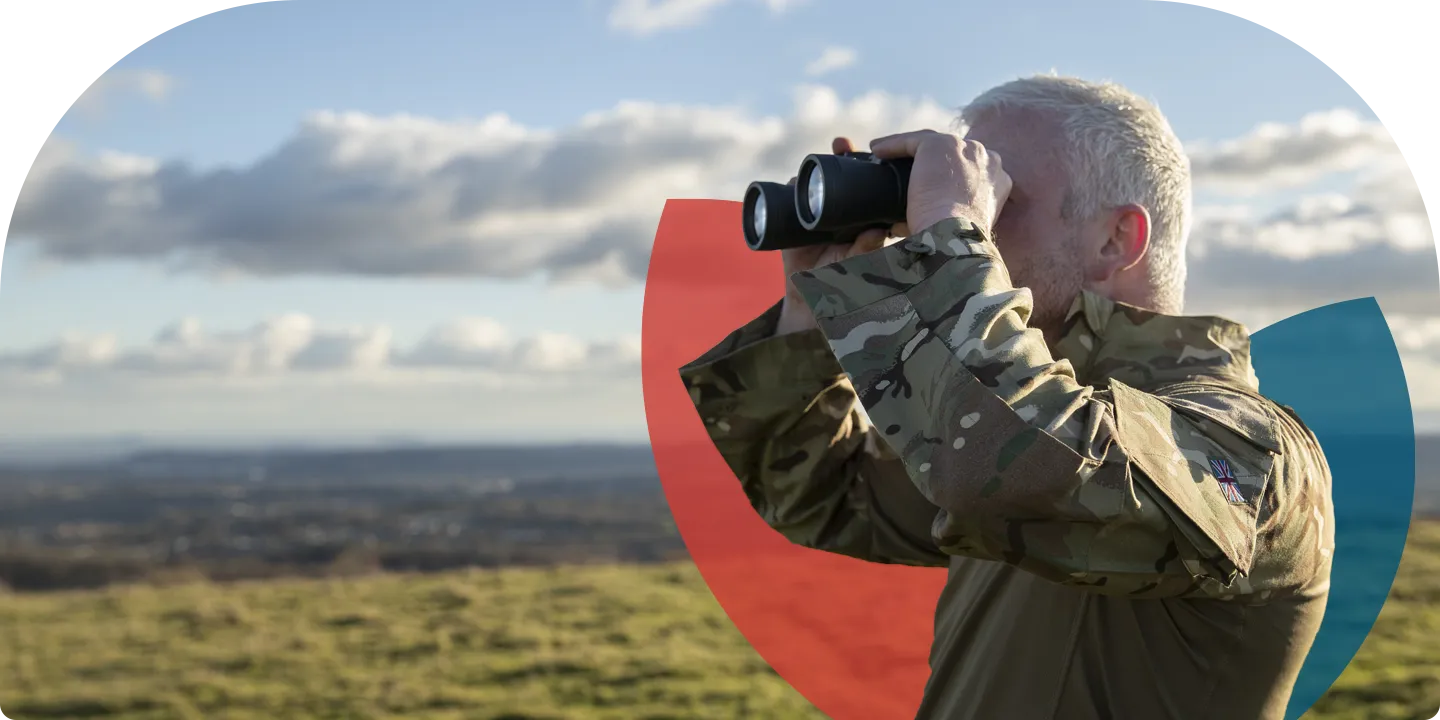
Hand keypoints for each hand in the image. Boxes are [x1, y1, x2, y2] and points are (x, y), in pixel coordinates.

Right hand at [775, 137, 907, 334]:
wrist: (814, 308)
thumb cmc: (846, 289)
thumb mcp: (859, 267)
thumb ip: (867, 250)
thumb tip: (877, 231)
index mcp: (864, 219)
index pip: (869, 186)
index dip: (868, 167)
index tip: (871, 149)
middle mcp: (841, 214)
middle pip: (841, 177)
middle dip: (842, 157)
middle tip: (841, 144)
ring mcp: (816, 218)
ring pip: (816, 186)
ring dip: (815, 168)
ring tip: (818, 156)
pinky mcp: (793, 228)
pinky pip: (789, 203)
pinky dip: (790, 190)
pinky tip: (794, 181)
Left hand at [869, 129, 1011, 235]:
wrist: (954, 237)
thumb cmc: (955, 244)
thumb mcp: (963, 229)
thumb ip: (954, 216)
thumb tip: (917, 222)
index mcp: (999, 181)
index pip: (971, 170)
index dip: (950, 177)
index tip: (931, 187)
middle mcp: (988, 159)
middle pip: (953, 154)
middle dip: (933, 161)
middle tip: (908, 172)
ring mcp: (965, 149)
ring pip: (932, 144)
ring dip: (908, 150)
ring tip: (886, 156)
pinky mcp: (941, 144)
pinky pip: (912, 141)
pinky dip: (892, 145)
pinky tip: (877, 151)